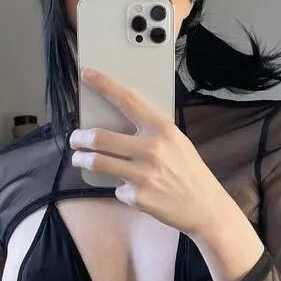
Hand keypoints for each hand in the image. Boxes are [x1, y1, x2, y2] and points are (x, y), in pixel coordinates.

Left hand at [69, 68, 229, 237]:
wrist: (204, 207)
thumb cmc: (188, 170)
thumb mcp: (177, 141)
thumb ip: (151, 131)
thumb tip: (118, 122)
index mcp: (162, 129)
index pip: (128, 100)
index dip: (104, 85)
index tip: (87, 74)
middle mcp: (151, 149)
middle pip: (100, 137)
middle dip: (79, 137)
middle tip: (76, 139)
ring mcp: (142, 175)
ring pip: (96, 162)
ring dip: (81, 159)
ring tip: (80, 158)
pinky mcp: (137, 197)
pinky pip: (115, 188)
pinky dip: (118, 187)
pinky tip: (131, 189)